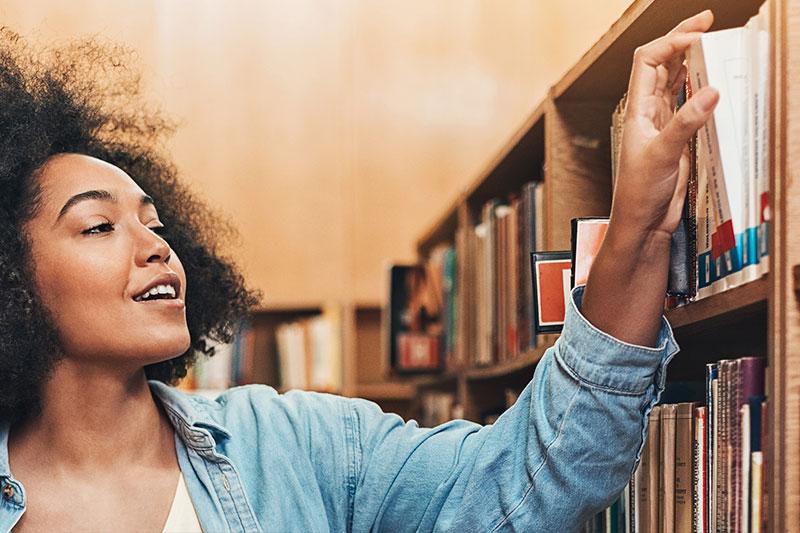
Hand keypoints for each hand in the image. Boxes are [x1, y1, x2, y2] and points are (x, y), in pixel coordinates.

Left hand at [611, 10, 718, 241]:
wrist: (642, 222)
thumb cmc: (638, 193)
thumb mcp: (662, 155)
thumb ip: (685, 123)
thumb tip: (711, 91)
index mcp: (636, 110)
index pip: (646, 62)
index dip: (669, 43)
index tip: (696, 37)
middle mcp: (648, 112)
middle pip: (662, 65)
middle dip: (681, 39)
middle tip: (706, 21)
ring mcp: (663, 124)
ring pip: (676, 82)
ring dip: (692, 61)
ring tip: (713, 43)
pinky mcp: (677, 138)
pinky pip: (689, 104)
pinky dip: (701, 88)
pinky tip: (714, 80)